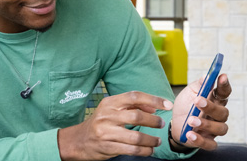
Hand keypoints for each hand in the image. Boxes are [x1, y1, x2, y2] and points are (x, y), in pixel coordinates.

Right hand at [57, 91, 172, 159]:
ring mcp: (106, 133)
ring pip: (136, 137)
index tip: (167, 105)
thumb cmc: (100, 123)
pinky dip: (145, 151)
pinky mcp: (107, 147)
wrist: (79, 140)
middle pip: (136, 116)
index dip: (153, 99)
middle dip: (153, 121)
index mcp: (109, 103)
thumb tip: (153, 107)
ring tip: (157, 141)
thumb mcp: (111, 110)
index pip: (134, 96)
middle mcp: (106, 116)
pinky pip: (132, 150)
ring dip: (151, 140)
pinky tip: (149, 150)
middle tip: (161, 124)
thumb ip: (131, 106)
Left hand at [169, 74, 231, 150]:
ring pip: (220, 128)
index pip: (224, 93)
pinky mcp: (207, 141)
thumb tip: (207, 76)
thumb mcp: (189, 93)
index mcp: (215, 101)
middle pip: (223, 112)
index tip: (222, 76)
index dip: (225, 85)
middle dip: (211, 107)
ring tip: (190, 120)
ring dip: (206, 124)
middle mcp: (218, 116)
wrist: (174, 123)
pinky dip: (201, 140)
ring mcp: (214, 129)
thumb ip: (199, 85)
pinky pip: (210, 144)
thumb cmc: (186, 106)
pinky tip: (189, 134)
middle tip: (197, 101)